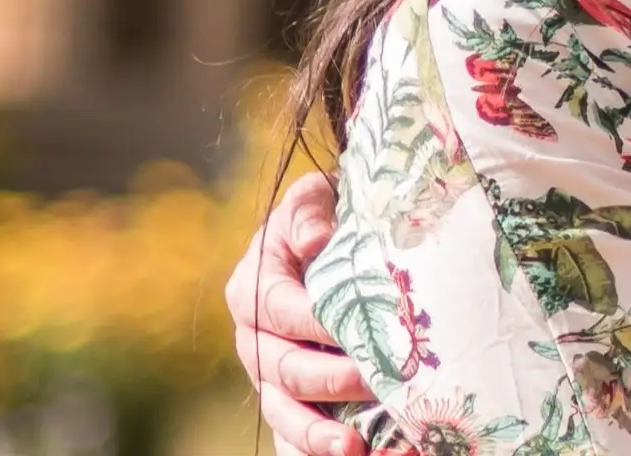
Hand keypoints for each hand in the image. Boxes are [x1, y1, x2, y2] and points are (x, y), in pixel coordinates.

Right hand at [227, 171, 372, 455]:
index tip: (365, 330)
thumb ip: (310, 209)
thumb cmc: (323, 220)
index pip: (282, 309)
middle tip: (379, 381)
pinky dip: (317, 444)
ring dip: (315, 431)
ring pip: (281, 408)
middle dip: (331, 379)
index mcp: (252, 287)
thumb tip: (313, 239)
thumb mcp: (313, 199)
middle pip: (283, 366)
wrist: (324, 243)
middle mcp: (252, 336)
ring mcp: (266, 372)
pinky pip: (294, 428)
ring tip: (352, 447)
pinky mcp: (286, 397)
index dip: (319, 323)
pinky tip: (354, 452)